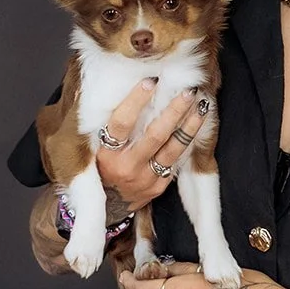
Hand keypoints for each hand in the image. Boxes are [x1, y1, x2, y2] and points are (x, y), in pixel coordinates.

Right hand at [96, 83, 210, 209]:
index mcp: (106, 154)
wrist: (107, 206)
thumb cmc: (98, 167)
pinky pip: (176, 161)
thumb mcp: (90, 147)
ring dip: (190, 126)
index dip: (136, 101)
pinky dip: (188, 141)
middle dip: (174, 111)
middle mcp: (127, 167)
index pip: (122, 123)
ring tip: (202, 105)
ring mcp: (145, 179)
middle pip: (155, 135)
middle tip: (188, 91)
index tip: (150, 81)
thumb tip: (87, 84)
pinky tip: (197, 124)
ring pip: (173, 149)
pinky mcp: (159, 186)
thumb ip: (92, 119)